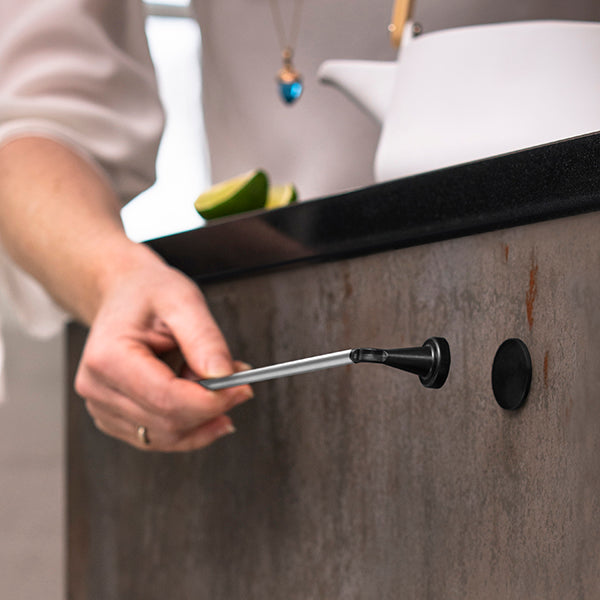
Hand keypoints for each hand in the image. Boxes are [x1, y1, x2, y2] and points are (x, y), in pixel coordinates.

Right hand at [74, 248, 252, 451]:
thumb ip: (204, 339)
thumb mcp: (182, 300)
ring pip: (166, 437)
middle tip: (240, 384)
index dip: (210, 401)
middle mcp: (97, 388)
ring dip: (202, 419)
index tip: (242, 387)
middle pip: (167, 423)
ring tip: (218, 386)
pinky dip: (189, 426)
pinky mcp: (114, 418)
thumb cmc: (148, 293)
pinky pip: (159, 438)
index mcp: (107, 358)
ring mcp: (102, 408)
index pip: (166, 399)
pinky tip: (204, 403)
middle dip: (212, 408)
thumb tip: (224, 376)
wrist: (123, 294)